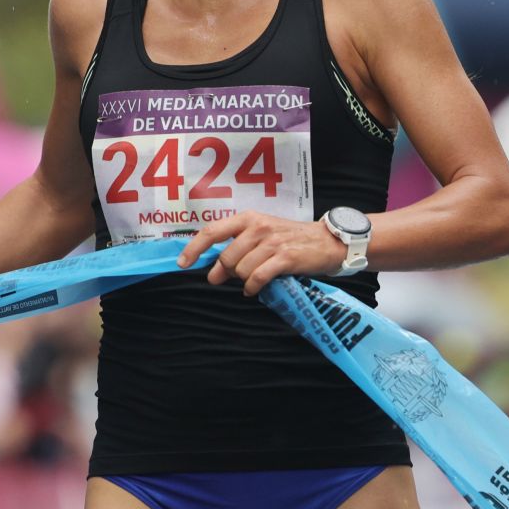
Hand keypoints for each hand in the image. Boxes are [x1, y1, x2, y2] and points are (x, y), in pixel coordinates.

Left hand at [176, 211, 345, 295]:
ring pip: (241, 270)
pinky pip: (257, 278)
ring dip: (244, 281)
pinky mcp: (284, 258)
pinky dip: (252, 288)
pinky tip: (254, 289)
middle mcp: (257, 227)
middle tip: (237, 276)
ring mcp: (271, 242)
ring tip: (253, 279)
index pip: (212, 231)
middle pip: (226, 258)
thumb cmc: (289, 239)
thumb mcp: (261, 237)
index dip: (194, 248)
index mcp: (248, 218)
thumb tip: (213, 274)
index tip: (182, 263)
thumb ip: (235, 251)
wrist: (325, 241)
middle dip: (227, 272)